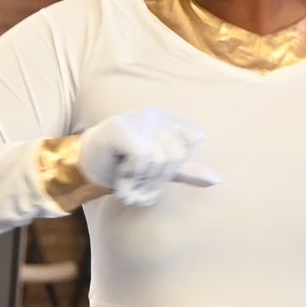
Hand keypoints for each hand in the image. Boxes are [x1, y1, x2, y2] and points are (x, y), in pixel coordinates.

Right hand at [79, 108, 219, 206]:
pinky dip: (131, 174)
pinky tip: (121, 174)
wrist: (88, 163)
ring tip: (128, 183)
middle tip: (140, 190)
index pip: (194, 140)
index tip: (156, 173)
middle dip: (157, 180)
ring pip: (159, 160)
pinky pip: (141, 158)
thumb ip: (185, 172)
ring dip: (142, 180)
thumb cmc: (125, 165)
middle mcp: (156, 116)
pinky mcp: (122, 128)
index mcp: (169, 122)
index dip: (177, 164)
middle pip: (176, 157)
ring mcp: (138, 120)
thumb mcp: (159, 171)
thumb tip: (217, 180)